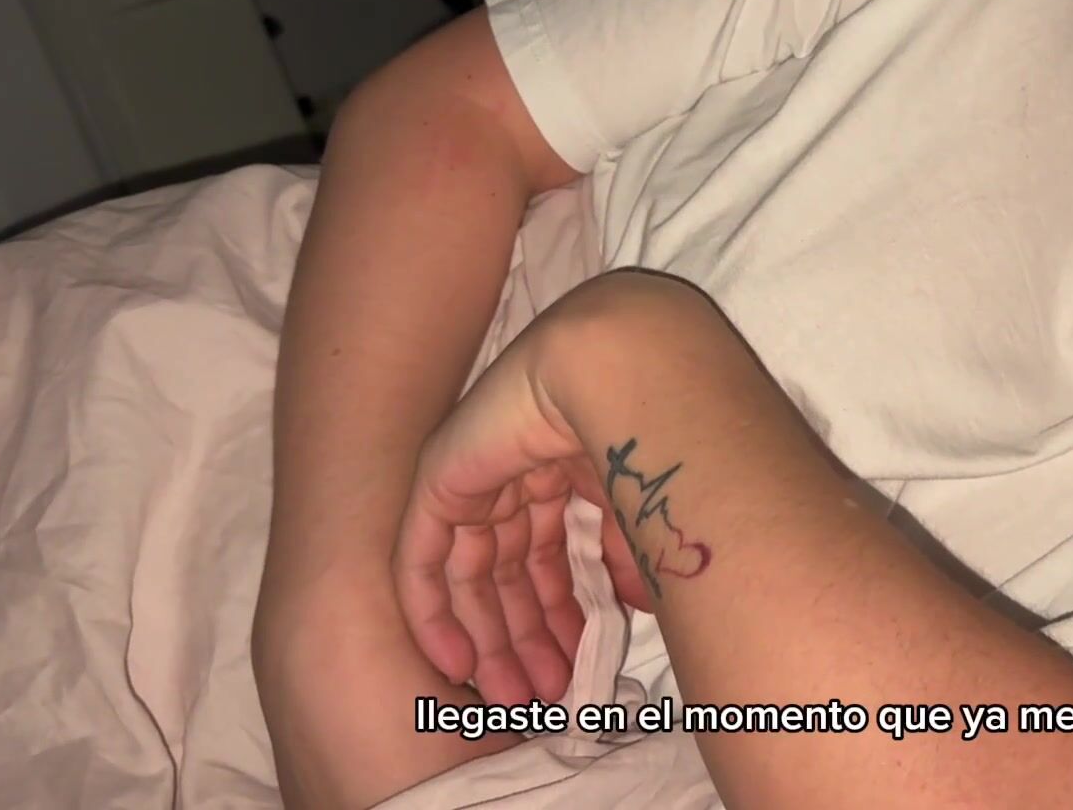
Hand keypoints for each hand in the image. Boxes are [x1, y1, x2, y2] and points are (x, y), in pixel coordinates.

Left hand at [391, 302, 652, 705]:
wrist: (616, 373)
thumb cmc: (649, 433)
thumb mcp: (641, 514)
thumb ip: (627, 560)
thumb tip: (632, 607)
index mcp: (564, 478)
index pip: (552, 562)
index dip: (562, 621)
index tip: (575, 673)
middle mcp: (516, 482)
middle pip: (511, 577)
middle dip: (528, 641)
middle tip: (541, 698)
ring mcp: (475, 482)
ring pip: (471, 578)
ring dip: (489, 641)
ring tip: (511, 696)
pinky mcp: (439, 485)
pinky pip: (423, 564)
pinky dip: (434, 616)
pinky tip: (456, 665)